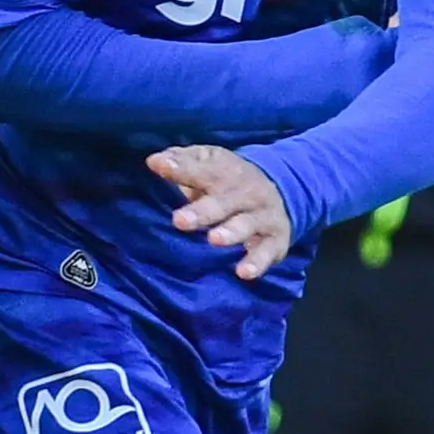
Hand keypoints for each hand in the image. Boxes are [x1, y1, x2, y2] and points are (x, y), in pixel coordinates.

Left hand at [150, 144, 292, 280]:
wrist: (280, 191)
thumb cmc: (227, 181)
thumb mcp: (208, 164)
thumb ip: (182, 163)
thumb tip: (154, 161)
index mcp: (225, 170)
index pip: (202, 168)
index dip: (181, 168)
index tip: (158, 166)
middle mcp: (247, 192)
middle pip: (224, 200)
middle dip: (202, 211)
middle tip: (180, 221)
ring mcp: (263, 216)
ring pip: (246, 224)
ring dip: (231, 232)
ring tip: (214, 240)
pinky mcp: (275, 240)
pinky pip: (267, 252)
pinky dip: (257, 262)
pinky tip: (243, 272)